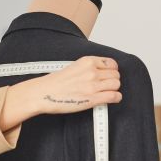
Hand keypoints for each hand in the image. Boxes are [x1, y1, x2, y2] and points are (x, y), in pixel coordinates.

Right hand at [0, 56, 121, 128]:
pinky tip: (111, 99)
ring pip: (116, 85)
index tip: (109, 75)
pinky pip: (114, 96)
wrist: (44, 93)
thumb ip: (89, 68)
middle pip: (116, 75)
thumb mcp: (75, 67)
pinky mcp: (93, 98)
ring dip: (114, 89)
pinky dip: (116, 98)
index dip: (112, 71)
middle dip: (113, 81)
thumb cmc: (55, 83)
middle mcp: (92, 72)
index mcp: (87, 61)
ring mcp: (93, 85)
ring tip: (107, 92)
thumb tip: (102, 73)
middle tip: (106, 86)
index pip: (112, 64)